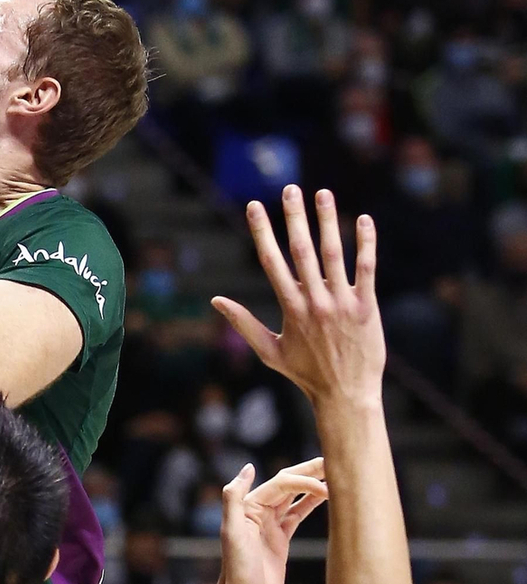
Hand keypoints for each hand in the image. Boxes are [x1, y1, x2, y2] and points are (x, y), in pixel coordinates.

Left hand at [197, 456, 327, 583]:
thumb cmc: (237, 572)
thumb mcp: (231, 533)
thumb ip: (234, 498)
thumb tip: (248, 468)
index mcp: (249, 508)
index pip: (281, 484)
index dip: (303, 481)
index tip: (325, 488)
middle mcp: (259, 513)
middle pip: (288, 484)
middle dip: (310, 472)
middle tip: (336, 460)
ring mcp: (271, 526)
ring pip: (295, 498)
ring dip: (313, 485)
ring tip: (335, 473)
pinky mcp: (280, 540)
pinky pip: (297, 515)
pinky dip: (311, 504)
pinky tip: (326, 496)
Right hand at [213, 187, 382, 410]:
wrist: (346, 395)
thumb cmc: (306, 374)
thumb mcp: (269, 352)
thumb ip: (243, 323)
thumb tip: (216, 301)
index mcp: (290, 309)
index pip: (272, 261)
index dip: (262, 232)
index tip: (254, 206)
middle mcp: (314, 302)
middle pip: (302, 250)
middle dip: (294, 217)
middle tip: (290, 188)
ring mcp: (341, 303)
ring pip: (333, 254)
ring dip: (328, 221)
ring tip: (322, 193)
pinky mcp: (366, 307)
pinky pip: (366, 269)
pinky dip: (365, 243)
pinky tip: (363, 219)